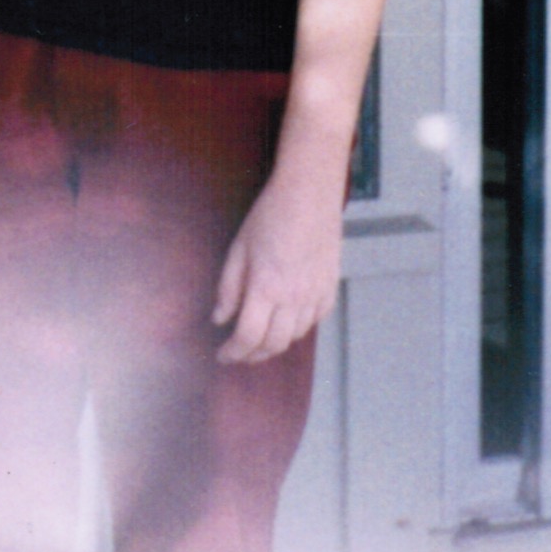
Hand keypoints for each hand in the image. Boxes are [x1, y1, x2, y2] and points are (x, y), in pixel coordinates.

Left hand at [211, 160, 342, 364]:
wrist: (309, 196)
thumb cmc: (268, 217)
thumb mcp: (238, 249)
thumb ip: (228, 288)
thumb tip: (219, 319)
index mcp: (266, 289)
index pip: (248, 337)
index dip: (233, 352)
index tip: (222, 355)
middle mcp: (294, 299)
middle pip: (273, 344)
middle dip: (252, 355)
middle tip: (238, 353)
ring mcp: (316, 296)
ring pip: (295, 337)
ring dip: (275, 344)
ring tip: (260, 339)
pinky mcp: (330, 289)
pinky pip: (315, 321)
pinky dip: (298, 329)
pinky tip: (286, 322)